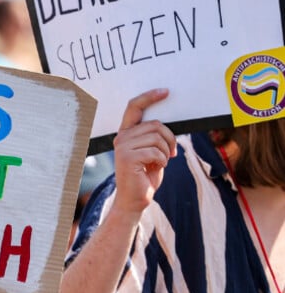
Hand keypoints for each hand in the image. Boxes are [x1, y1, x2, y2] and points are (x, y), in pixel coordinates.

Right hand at [111, 89, 176, 215]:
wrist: (135, 200)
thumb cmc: (145, 177)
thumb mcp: (152, 152)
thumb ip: (154, 136)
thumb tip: (166, 124)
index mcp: (126, 133)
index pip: (134, 107)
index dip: (149, 97)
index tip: (165, 92)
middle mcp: (121, 138)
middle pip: (155, 124)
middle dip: (169, 138)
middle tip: (171, 153)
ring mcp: (122, 147)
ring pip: (156, 137)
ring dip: (166, 151)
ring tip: (161, 161)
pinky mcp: (127, 157)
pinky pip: (155, 150)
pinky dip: (162, 159)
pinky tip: (156, 167)